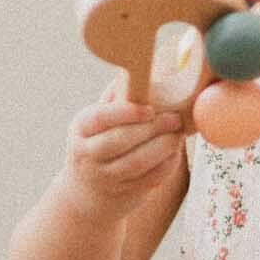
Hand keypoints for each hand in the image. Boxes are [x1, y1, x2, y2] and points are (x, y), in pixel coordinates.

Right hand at [61, 77, 184, 221]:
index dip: (127, 113)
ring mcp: (105, 177)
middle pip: (120, 140)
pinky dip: (166, 165)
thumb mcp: (97, 121)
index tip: (150, 108)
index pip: (102, 118)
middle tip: (175, 118)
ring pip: (136, 163)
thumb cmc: (99, 143)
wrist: (87, 192)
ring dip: (163, 147)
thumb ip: (117, 98)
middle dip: (152, 129)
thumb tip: (143, 66)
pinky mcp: (124, 193)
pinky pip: (149, 179)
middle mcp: (88, 154)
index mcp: (81, 128)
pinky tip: (175, 153)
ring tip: (178, 134)